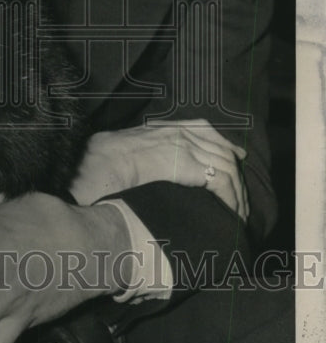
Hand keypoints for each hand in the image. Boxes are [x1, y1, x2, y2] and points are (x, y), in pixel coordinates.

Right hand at [70, 120, 248, 220]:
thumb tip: (144, 171)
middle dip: (236, 174)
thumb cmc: (103, 162)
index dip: (224, 142)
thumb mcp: (126, 150)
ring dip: (236, 193)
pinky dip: (230, 199)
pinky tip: (230, 213)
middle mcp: (178, 132)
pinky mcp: (189, 164)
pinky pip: (221, 181)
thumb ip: (143, 155)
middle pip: (221, 149)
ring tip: (238, 214)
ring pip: (225, 167)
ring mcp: (185, 145)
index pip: (203, 128)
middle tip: (242, 198)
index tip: (236, 155)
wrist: (100, 164)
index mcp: (164, 127)